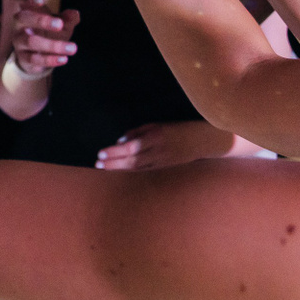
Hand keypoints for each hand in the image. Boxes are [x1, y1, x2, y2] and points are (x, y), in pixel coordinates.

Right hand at [5, 0, 79, 75]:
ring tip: (73, 48)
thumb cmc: (49, 32)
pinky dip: (50, 59)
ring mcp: (19, 41)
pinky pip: (34, 59)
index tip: (42, 0)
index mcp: (27, 9)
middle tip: (60, 25)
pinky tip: (64, 59)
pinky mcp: (23, 58)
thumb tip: (74, 14)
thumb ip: (68, 19)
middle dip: (41, 20)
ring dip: (53, 45)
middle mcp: (19, 24)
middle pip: (22, 18)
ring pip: (30, 41)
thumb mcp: (61, 24)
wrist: (36, 56)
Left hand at [95, 120, 236, 169]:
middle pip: (131, 160)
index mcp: (156, 137)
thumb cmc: (176, 130)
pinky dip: (130, 173)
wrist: (202, 142)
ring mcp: (162, 163)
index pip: (131, 147)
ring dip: (118, 169)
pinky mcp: (164, 169)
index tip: (101, 153)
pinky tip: (119, 173)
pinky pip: (144, 173)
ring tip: (103, 169)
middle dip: (113, 163)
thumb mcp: (157, 126)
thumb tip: (120, 141)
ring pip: (137, 169)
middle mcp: (158, 151)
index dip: (115, 151)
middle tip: (97, 164)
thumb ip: (138, 132)